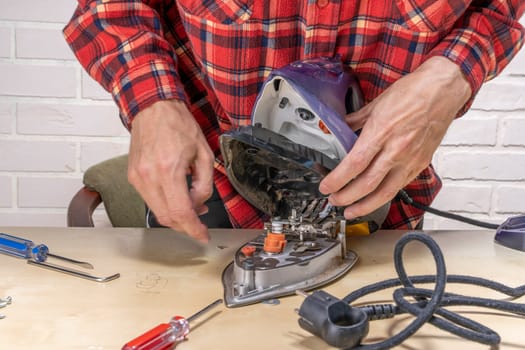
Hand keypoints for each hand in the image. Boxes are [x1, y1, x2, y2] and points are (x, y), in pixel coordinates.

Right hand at [128, 100, 214, 241]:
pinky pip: (150, 200)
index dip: (194, 229)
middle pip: (167, 218)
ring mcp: (137, 178)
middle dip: (185, 226)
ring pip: (157, 212)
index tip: (203, 235)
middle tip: (200, 224)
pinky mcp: (132, 177)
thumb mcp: (204, 153)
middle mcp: (149, 176)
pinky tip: (177, 197)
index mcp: (169, 169)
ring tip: (192, 206)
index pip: (180, 212)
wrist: (153, 108)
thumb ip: (204, 183)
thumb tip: (199, 205)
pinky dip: (164, 205)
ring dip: (175, 216)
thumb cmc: (178, 125)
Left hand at [319, 56, 471, 219]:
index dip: (337, 180)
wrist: (443, 89)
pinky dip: (384, 196)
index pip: (354, 164)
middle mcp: (396, 149)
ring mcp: (410, 159)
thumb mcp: (376, 104)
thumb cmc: (412, 92)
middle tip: (333, 200)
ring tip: (350, 211)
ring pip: (385, 193)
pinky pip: (399, 186)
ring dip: (364, 206)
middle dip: (345, 197)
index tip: (325, 187)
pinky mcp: (420, 163)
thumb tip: (338, 129)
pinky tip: (374, 199)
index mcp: (381, 132)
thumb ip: (355, 121)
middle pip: (366, 184)